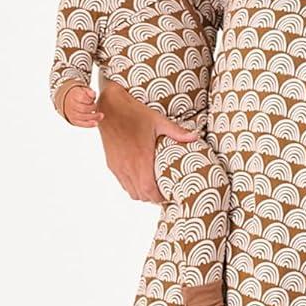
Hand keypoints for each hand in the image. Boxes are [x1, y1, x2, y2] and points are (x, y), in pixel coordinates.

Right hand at [62, 86, 99, 126]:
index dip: (89, 100)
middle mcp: (71, 105)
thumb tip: (93, 95)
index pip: (82, 98)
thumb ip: (90, 92)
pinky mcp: (74, 120)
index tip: (92, 100)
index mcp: (73, 96)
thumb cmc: (81, 96)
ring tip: (101, 115)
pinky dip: (89, 124)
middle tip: (96, 106)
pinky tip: (96, 123)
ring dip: (93, 117)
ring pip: (82, 117)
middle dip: (92, 108)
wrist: (70, 102)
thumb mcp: (85, 91)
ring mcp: (72, 113)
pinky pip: (81, 124)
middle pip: (83, 108)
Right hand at [95, 81, 193, 202]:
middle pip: (141, 195)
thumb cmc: (135, 113)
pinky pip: (122, 183)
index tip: (169, 194)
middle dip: (153, 198)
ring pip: (131, 192)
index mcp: (141, 158)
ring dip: (142, 193)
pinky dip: (132, 186)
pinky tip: (140, 178)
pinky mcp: (111, 164)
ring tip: (153, 187)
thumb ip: (177, 132)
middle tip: (164, 192)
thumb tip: (195, 136)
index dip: (159, 197)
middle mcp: (128, 166)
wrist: (110, 107)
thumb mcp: (158, 121)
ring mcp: (118, 167)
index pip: (149, 190)